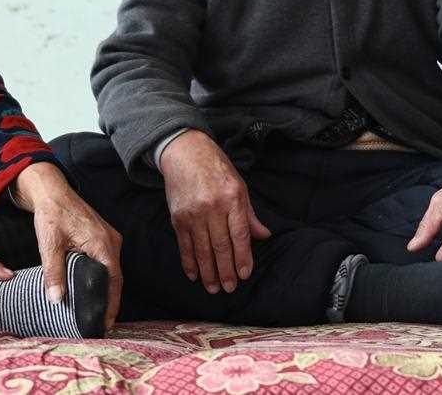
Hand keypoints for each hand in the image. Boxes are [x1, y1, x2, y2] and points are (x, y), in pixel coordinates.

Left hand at [12, 162, 124, 331]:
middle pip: (116, 278)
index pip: (113, 280)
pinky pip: (107, 262)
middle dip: (110, 302)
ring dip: (107, 290)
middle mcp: (112, 241)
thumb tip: (56, 299)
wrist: (52, 192)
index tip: (106, 324)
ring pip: (112, 271)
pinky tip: (93, 290)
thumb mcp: (50, 245)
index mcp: (102, 244)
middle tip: (100, 324)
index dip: (112, 304)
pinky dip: (103, 278)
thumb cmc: (52, 215)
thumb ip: (53, 272)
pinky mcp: (103, 238)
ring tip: (97, 312)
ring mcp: (110, 239)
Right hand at [159, 131, 270, 292]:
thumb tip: (264, 236)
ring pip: (202, 250)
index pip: (239, 234)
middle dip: (226, 270)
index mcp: (232, 198)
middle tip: (229, 288)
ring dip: (208, 272)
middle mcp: (212, 207)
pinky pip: (185, 245)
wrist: (185, 152)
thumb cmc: (216, 168)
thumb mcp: (239, 185)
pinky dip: (189, 262)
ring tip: (213, 288)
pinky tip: (194, 275)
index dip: (243, 257)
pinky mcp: (178, 217)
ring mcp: (193, 213)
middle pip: (220, 246)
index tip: (244, 274)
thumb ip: (249, 214)